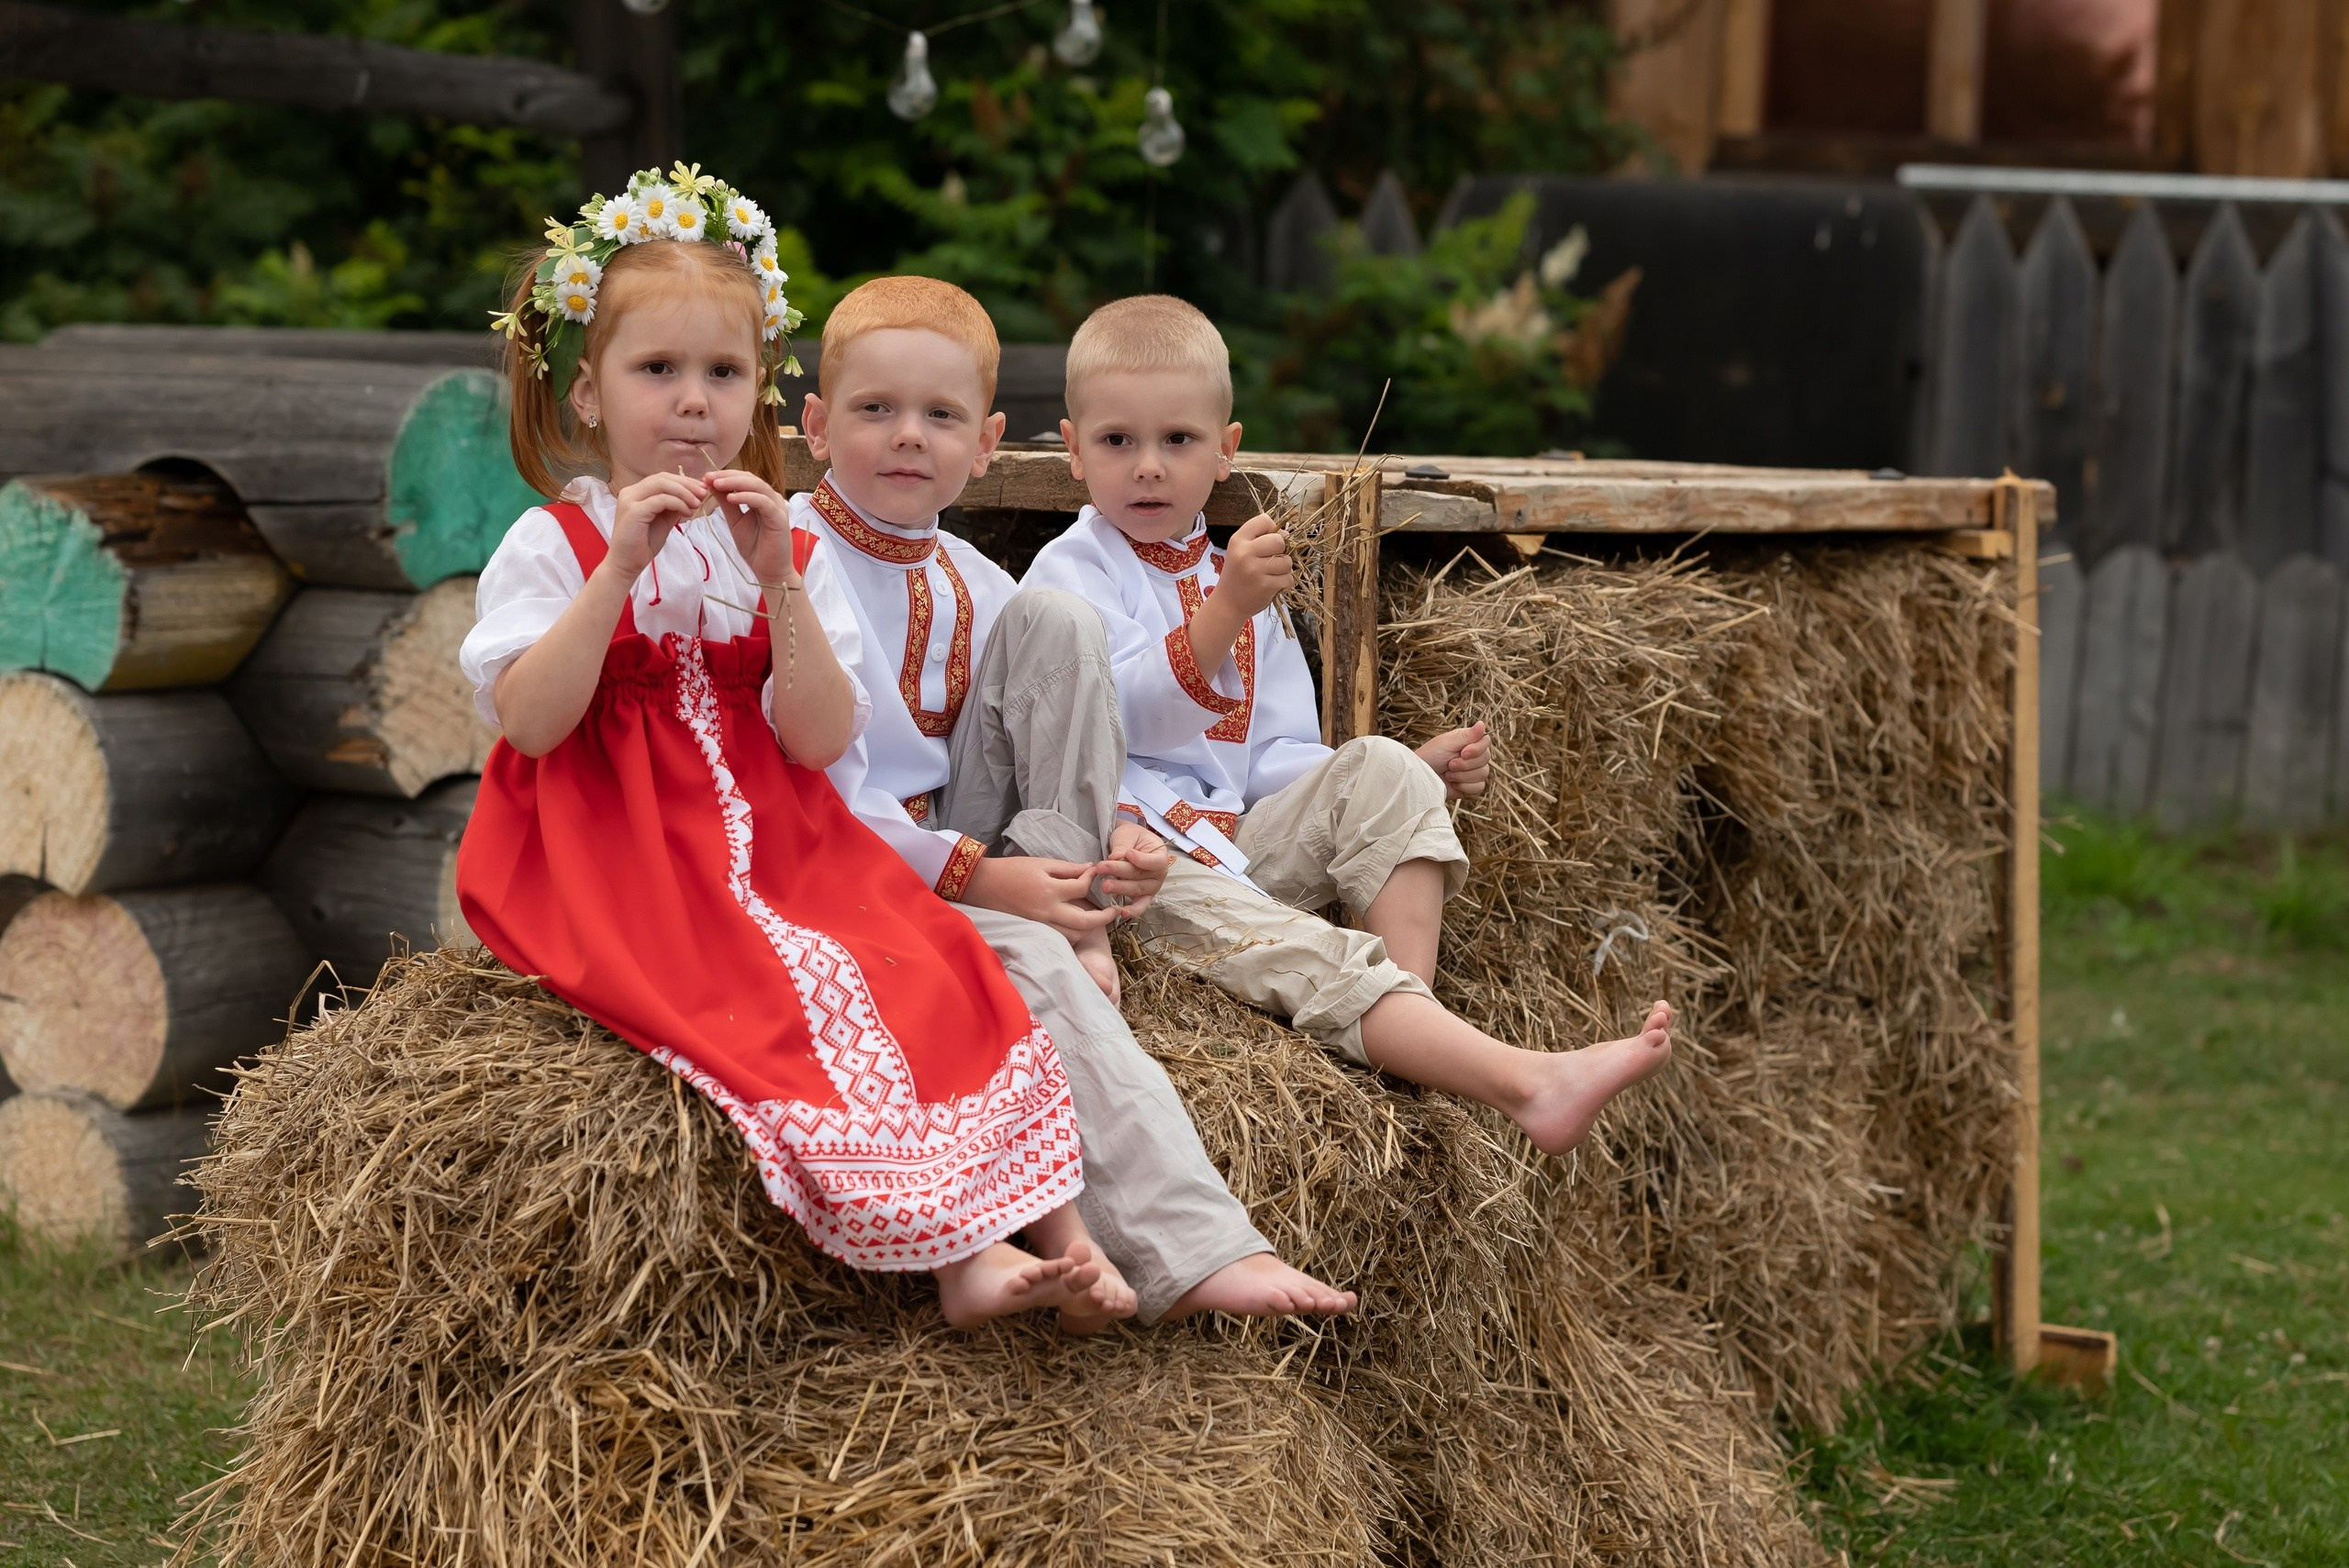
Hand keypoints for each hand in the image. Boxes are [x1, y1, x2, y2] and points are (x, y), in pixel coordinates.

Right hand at [606, 471, 706, 577]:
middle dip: (686, 484)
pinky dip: (677, 503)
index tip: (702, 489)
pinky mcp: (633, 511)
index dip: (684, 481)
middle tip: (704, 493)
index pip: (662, 478)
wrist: (626, 564)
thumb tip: (693, 495)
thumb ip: (673, 506)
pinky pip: (660, 500)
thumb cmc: (643, 544)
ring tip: (698, 503)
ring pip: (661, 485)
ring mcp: (629, 500)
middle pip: (662, 478)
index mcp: (635, 493)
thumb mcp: (663, 521)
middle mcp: (630, 492)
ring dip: (684, 492)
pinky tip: (687, 512)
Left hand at [707, 469, 799, 590]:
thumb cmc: (755, 547)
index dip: (725, 476)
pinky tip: (731, 498)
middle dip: (728, 476)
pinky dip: (747, 497)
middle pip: (750, 478)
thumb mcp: (735, 521)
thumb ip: (726, 504)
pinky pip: (763, 502)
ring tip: (717, 484)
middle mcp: (771, 499)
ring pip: (757, 486)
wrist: (769, 570)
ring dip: (735, 483)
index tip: (705, 477)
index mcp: (761, 498)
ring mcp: (777, 507)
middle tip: (708, 477)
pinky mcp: (780, 518)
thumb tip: (712, 485)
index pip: (743, 479)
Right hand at [961, 855, 1119, 939]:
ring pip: (1073, 934)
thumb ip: (1067, 869)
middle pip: (1084, 922)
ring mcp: (1040, 924)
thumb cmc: (1012, 870)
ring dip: (1088, 927)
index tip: (1095, 871)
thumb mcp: (1041, 863)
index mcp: (1049, 890)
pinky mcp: (1035, 930)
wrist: (983, 884)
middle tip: (1115, 911)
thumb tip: (1090, 869)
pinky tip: (1076, 921)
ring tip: (1097, 916)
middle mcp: (1047, 911)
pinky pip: (1059, 935)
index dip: (1092, 878)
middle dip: (1104, 918)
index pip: (1081, 888)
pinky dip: (1071, 931)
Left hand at [1101, 821, 1171, 914]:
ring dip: (1119, 888)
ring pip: (1136, 890)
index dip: (1142, 860)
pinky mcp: (1142, 897)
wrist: (1128, 843)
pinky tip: (1121, 912)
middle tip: (1101, 867)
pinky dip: (1132, 910)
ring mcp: (1151, 888)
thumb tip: (1115, 857)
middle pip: (1140, 876)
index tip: (1127, 853)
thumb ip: (1123, 846)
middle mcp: (1159, 875)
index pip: (1155, 861)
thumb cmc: (1130, 837)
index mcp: (1160, 856)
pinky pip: (1139, 906)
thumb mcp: (1127, 835)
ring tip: (1104, 885)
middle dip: (1120, 872)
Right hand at [1212, 513, 1294, 618]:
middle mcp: (1245, 553)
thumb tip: (1287, 534)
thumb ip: (1259, 538)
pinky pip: (1288, 578)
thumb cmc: (1238, 574)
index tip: (1268, 542)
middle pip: (1279, 540)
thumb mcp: (1240, 551)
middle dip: (1282, 550)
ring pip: (1287, 561)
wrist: (1228, 603)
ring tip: (1271, 574)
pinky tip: (1272, 585)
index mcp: (1238, 540)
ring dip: (1284, 569)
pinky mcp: (1265, 586)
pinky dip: (1284, 582)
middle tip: (1273, 560)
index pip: (1264, 520)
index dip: (1272, 529)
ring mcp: (1255, 570)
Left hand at [1417, 721, 1489, 799]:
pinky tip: (1453, 783)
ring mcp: (1473, 771)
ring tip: (1448, 774)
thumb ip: (1467, 735)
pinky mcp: (1471, 786)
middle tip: (1449, 764)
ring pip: (1483, 774)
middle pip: (1485, 759)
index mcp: (1469, 741)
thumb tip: (1483, 724)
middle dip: (1465, 764)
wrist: (1421, 777)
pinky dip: (1465, 786)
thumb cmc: (1431, 756)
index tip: (1463, 752)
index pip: (1486, 742)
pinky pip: (1479, 787)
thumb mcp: (1448, 743)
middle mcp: (1474, 755)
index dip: (1476, 749)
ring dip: (1462, 775)